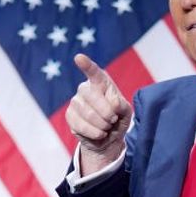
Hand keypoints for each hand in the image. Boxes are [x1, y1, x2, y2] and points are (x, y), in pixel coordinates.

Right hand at [65, 54, 130, 174]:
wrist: (108, 138)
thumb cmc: (118, 119)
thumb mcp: (126, 112)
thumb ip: (122, 105)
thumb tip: (113, 102)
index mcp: (101, 82)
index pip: (94, 72)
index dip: (86, 65)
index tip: (79, 58)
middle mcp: (85, 88)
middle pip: (93, 96)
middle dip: (107, 112)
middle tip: (113, 120)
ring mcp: (75, 102)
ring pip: (88, 113)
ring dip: (103, 125)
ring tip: (107, 127)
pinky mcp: (69, 116)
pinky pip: (81, 125)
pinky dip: (95, 133)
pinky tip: (100, 133)